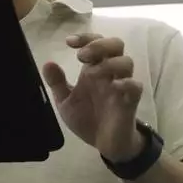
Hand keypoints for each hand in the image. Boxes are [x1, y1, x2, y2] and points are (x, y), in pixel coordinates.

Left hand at [42, 33, 144, 161]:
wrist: (104, 145)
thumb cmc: (87, 119)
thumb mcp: (66, 102)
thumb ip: (57, 83)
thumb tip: (47, 63)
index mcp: (94, 69)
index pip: (96, 42)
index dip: (85, 37)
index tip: (69, 42)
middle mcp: (110, 73)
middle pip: (116, 44)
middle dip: (99, 44)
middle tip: (82, 56)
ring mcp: (122, 85)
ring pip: (126, 61)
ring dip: (109, 63)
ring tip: (92, 74)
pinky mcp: (130, 101)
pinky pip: (135, 86)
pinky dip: (126, 82)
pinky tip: (113, 86)